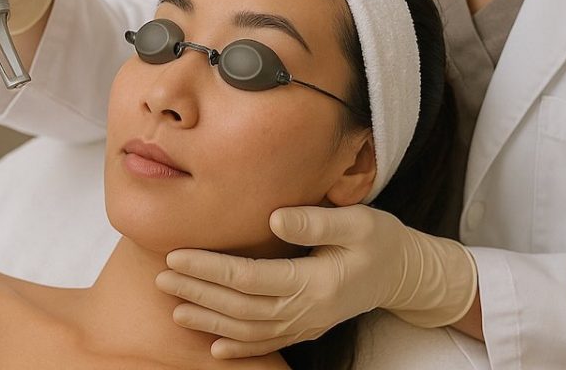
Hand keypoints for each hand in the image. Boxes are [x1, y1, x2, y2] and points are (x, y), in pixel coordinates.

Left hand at [154, 205, 477, 358]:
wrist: (404, 273)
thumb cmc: (379, 239)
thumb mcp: (356, 221)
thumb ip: (314, 222)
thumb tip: (273, 219)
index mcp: (314, 282)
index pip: (248, 278)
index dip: (209, 269)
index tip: (176, 256)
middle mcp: (307, 311)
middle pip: (240, 306)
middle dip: (198, 293)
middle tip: (161, 277)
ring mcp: (306, 325)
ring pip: (248, 329)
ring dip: (209, 319)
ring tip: (174, 306)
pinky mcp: (307, 328)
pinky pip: (267, 344)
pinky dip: (237, 347)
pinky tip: (213, 345)